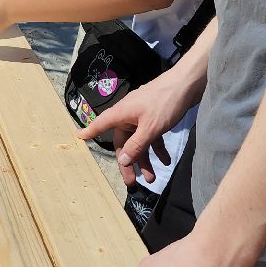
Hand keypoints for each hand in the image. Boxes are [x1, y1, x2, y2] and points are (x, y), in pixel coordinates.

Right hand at [76, 67, 201, 185]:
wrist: (187, 84)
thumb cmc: (165, 103)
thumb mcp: (150, 128)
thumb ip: (136, 145)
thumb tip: (123, 160)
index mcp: (122, 114)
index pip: (101, 124)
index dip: (90, 131)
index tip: (78, 137)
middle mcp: (129, 115)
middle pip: (123, 142)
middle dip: (129, 162)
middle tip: (132, 182)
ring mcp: (143, 116)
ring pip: (139, 142)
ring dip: (145, 160)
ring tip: (152, 179)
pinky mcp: (155, 117)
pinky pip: (152, 137)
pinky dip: (157, 149)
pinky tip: (165, 162)